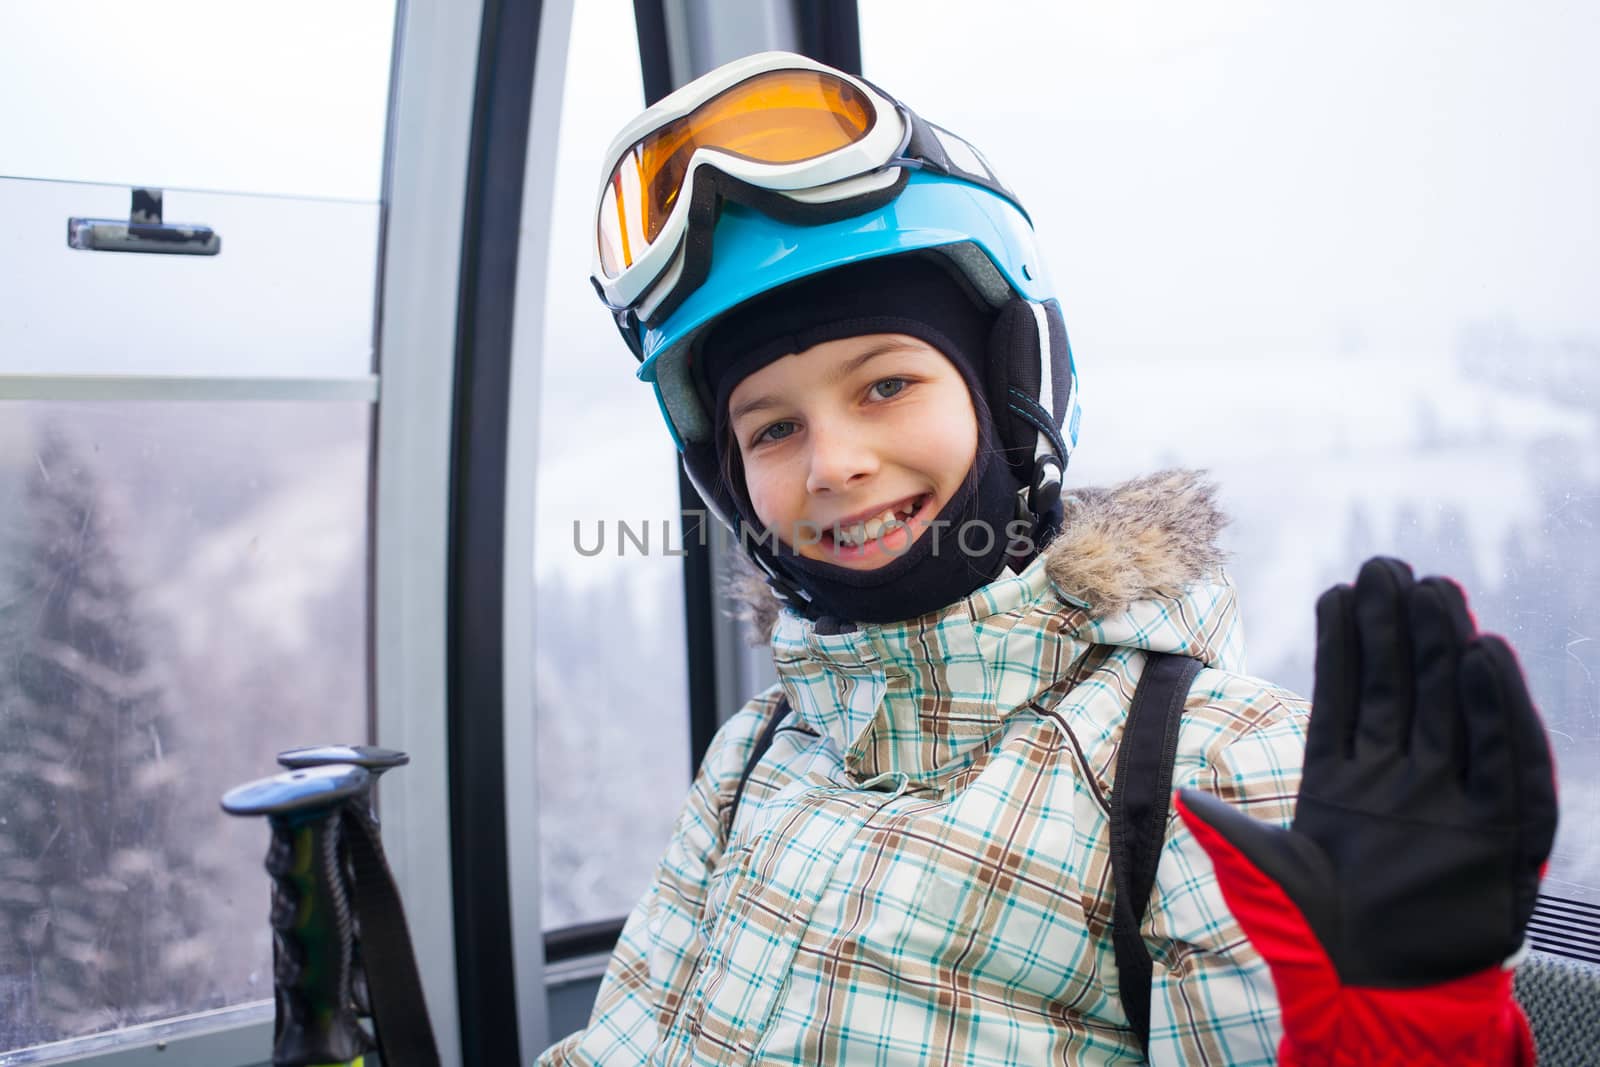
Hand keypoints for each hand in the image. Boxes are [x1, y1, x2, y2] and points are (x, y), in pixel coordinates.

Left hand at [1176, 557, 1556, 1065]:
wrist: (1373, 992)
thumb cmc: (1311, 932)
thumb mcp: (1263, 871)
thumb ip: (1229, 831)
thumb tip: (1182, 794)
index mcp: (1344, 779)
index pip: (1345, 695)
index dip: (1344, 644)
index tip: (1339, 590)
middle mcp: (1400, 780)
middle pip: (1403, 687)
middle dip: (1397, 629)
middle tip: (1389, 566)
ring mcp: (1451, 799)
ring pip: (1451, 706)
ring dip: (1445, 649)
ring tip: (1434, 590)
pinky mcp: (1499, 828)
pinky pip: (1504, 757)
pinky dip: (1497, 708)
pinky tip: (1483, 656)